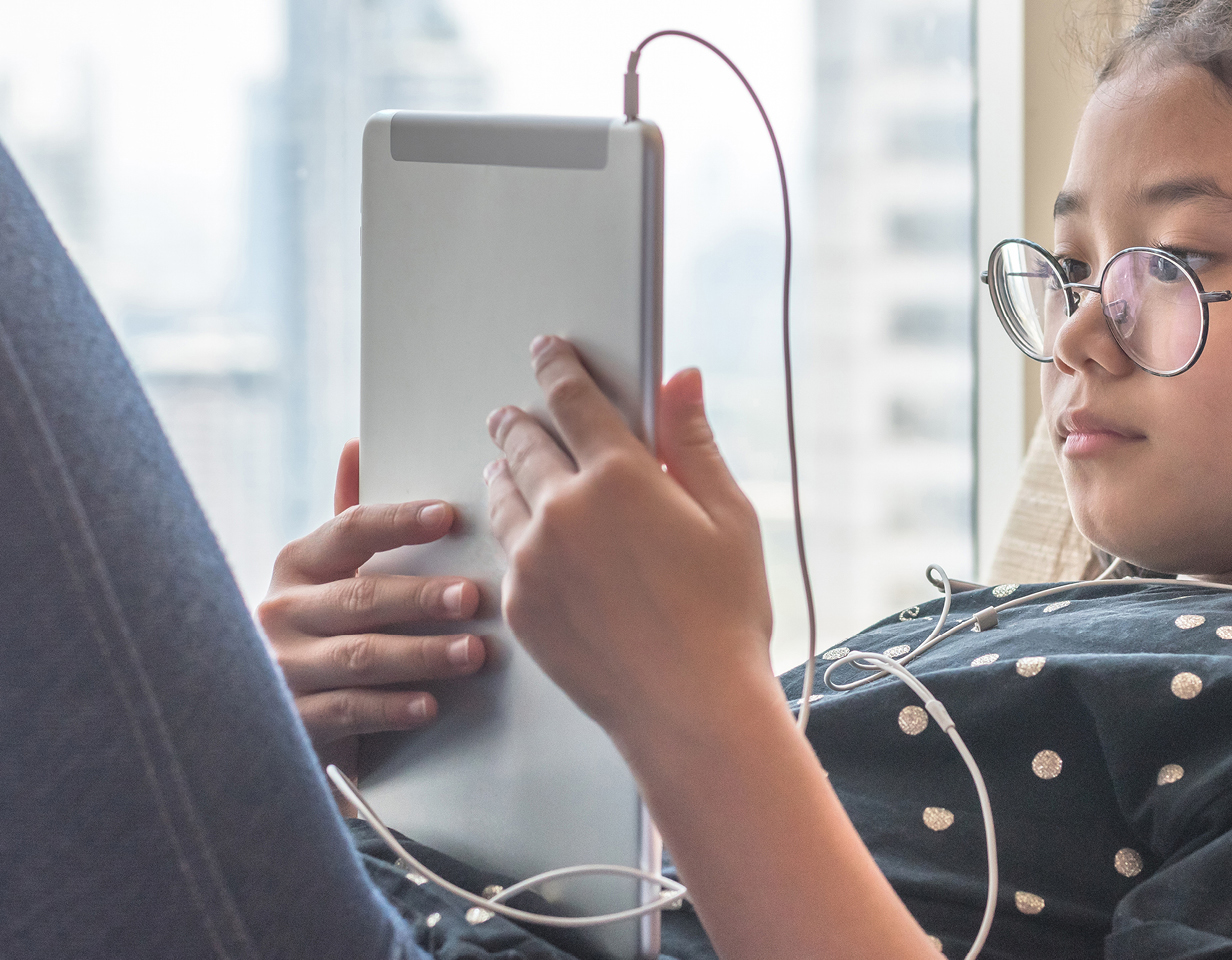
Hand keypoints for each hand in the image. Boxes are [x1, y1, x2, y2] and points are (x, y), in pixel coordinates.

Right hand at [258, 440, 487, 776]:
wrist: (272, 719)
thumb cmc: (321, 632)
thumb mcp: (327, 576)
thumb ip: (349, 521)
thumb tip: (356, 444)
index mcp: (297, 565)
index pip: (349, 530)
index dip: (398, 522)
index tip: (447, 515)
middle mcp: (282, 611)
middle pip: (360, 597)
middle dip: (420, 597)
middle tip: (473, 597)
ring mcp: (283, 667)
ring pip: (361, 656)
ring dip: (422, 654)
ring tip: (472, 653)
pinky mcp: (294, 720)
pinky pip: (349, 709)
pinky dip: (393, 707)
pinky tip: (430, 705)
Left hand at [482, 336, 777, 748]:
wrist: (690, 708)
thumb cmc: (724, 617)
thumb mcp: (728, 518)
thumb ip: (693, 442)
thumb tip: (681, 379)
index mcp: (622, 476)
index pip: (573, 398)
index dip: (557, 366)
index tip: (548, 351)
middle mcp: (565, 509)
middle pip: (524, 441)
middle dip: (519, 419)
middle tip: (514, 413)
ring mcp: (533, 559)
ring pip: (503, 493)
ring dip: (505, 470)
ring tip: (509, 465)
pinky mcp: (520, 603)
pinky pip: (504, 550)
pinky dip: (512, 530)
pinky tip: (524, 533)